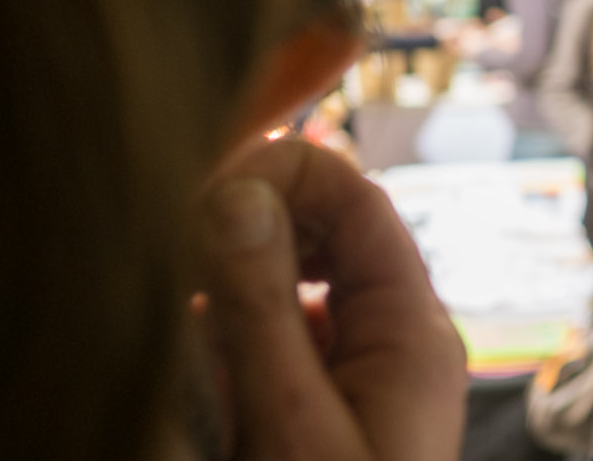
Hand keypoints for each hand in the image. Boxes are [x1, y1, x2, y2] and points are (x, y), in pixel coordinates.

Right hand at [199, 138, 466, 459]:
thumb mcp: (289, 419)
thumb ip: (259, 309)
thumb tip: (237, 193)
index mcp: (414, 331)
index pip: (359, 200)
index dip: (285, 173)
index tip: (201, 189)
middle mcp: (403, 342)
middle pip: (331, 235)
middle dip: (256, 225)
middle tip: (178, 247)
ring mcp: (373, 377)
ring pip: (304, 287)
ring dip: (243, 280)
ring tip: (185, 301)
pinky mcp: (339, 412)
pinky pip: (293, 341)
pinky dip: (243, 332)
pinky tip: (200, 353)